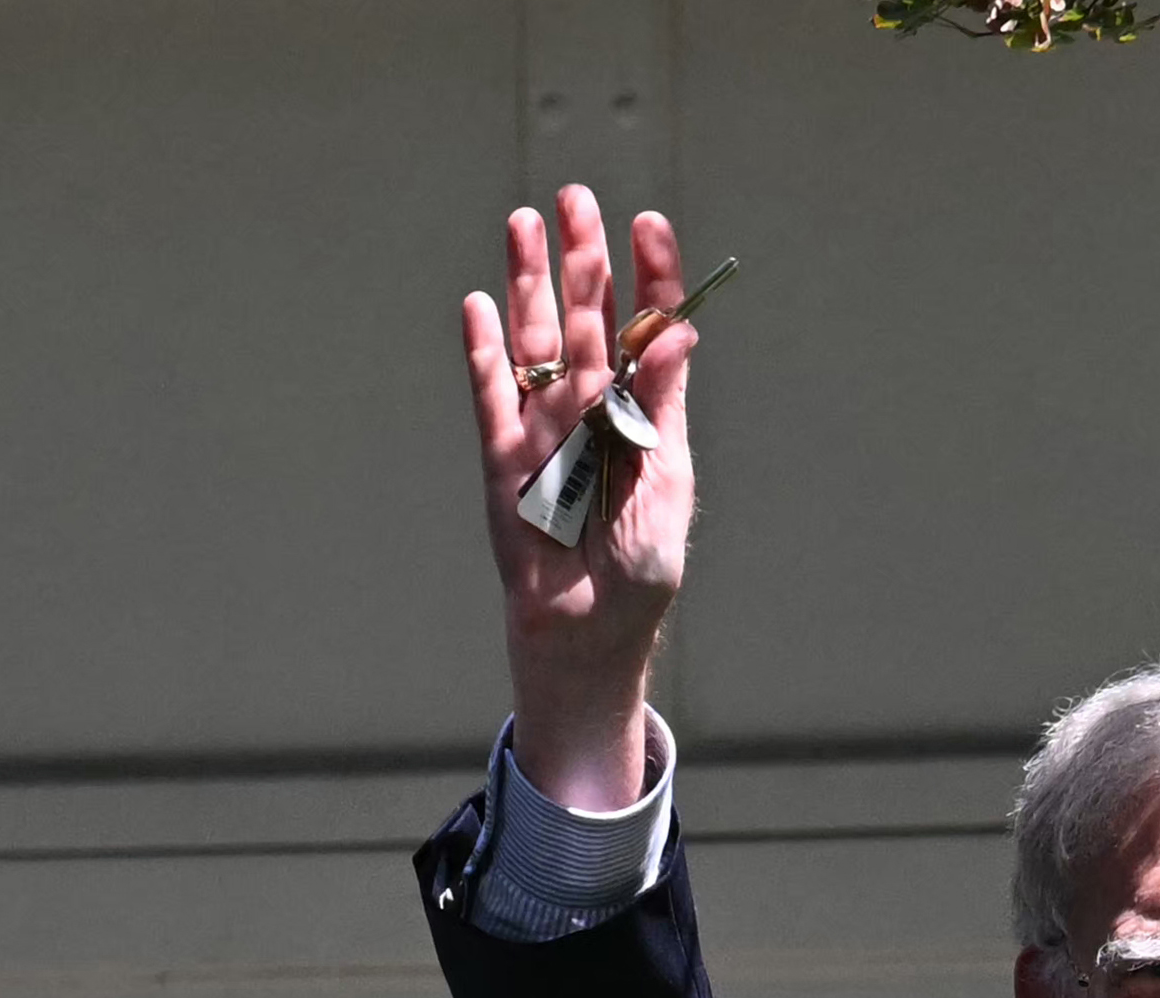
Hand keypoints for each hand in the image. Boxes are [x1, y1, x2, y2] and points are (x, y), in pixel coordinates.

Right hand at [462, 188, 694, 814]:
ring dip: (528, 284)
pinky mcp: (501, 460)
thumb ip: (663, 408)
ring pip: (534, 342)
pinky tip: (479, 305)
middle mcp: (591, 410)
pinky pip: (489, 396)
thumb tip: (681, 335)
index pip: (648, 329)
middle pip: (586, 318)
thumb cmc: (638, 571)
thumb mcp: (665, 485)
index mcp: (643, 414)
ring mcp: (543, 429)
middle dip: (583, 258)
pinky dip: (483, 354)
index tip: (649, 225)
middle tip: (577, 198)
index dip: (649, 276)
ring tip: (525, 224)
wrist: (589, 636)